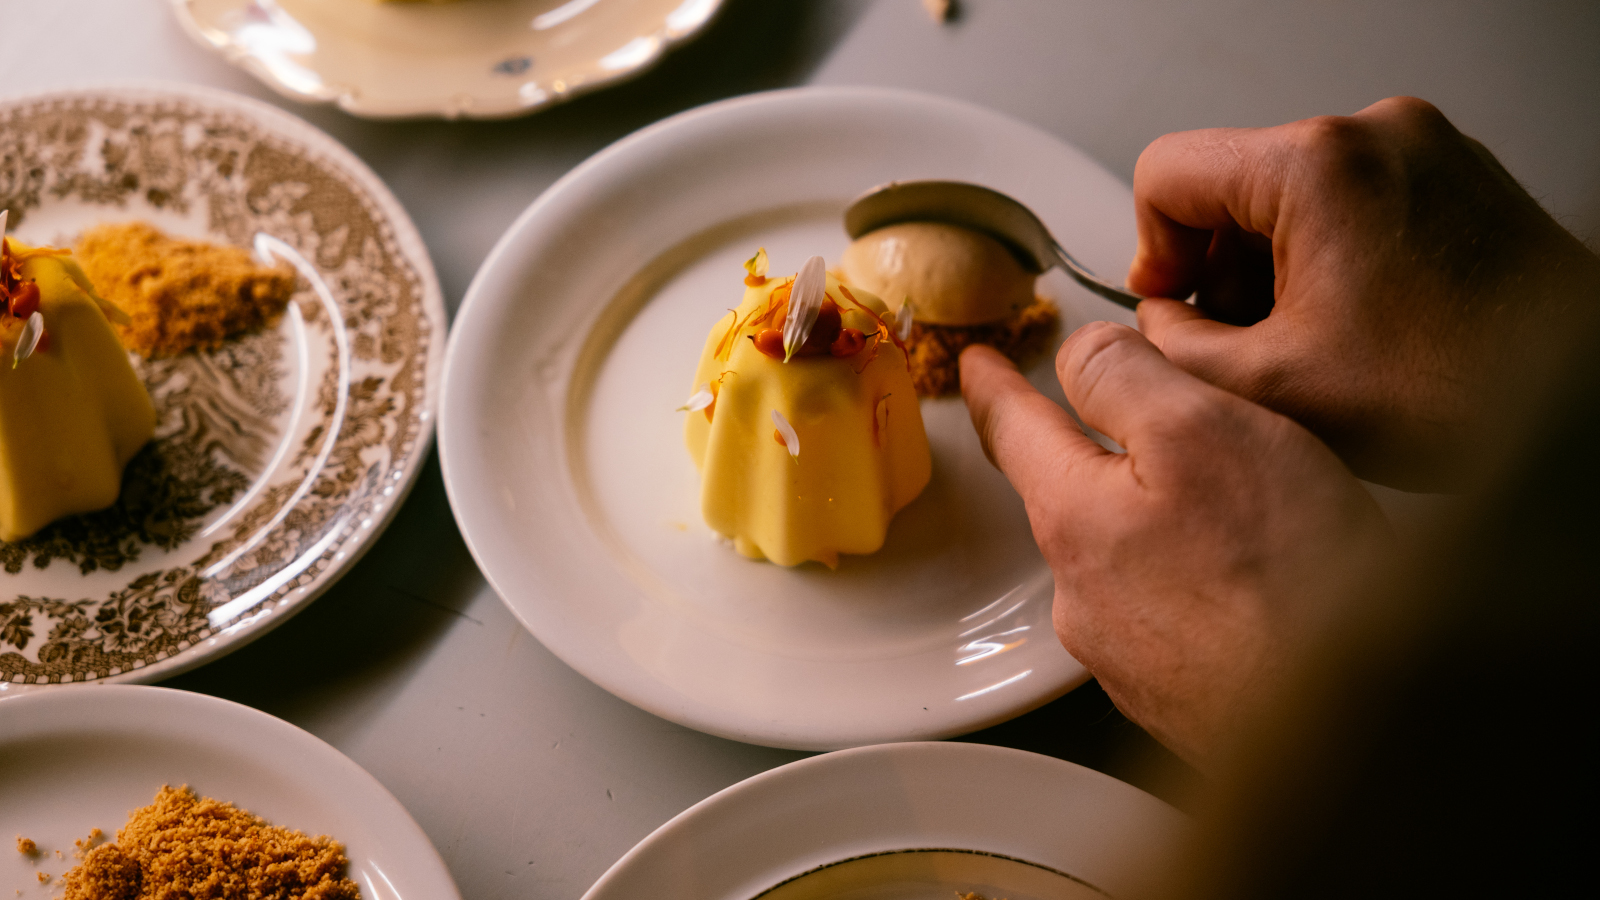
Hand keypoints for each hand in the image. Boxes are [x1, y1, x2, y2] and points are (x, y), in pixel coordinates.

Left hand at [960, 331, 1389, 768]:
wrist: (1348, 726)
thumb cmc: (1281, 576)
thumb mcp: (1200, 429)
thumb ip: (1124, 378)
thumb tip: (1079, 355)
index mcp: (1073, 517)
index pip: (1013, 430)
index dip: (995, 386)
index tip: (977, 367)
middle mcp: (1083, 595)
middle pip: (1071, 497)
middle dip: (1096, 457)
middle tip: (1137, 424)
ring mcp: (1128, 655)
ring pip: (1124, 559)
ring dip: (1155, 524)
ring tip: (1228, 506)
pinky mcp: (1179, 697)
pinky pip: (1172, 613)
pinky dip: (1196, 582)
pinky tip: (1251, 581)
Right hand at [1129, 96, 1599, 489]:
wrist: (1571, 404)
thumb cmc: (1462, 392)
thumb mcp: (1272, 389)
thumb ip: (1174, 348)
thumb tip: (1152, 324)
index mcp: (1317, 166)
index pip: (1168, 173)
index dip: (1151, 250)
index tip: (1172, 304)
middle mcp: (1372, 136)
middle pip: (1232, 184)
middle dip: (1220, 269)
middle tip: (1239, 343)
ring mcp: (1421, 148)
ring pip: (1291, 197)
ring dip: (1273, 270)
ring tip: (1303, 346)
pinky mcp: (1453, 174)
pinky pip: (1353, 203)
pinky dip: (1330, 262)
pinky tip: (1350, 330)